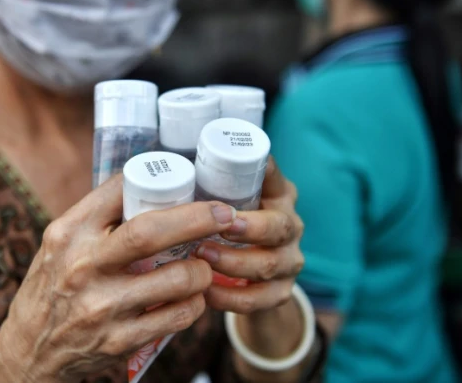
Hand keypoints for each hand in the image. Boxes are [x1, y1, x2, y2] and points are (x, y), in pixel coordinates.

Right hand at [0, 175, 238, 382]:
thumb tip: (150, 183)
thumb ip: (97, 218)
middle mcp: (82, 266)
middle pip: (150, 232)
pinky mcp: (119, 340)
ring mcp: (102, 307)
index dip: (161, 179)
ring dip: (202, 269)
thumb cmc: (54, 284)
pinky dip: (194, 304)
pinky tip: (191, 298)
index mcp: (69, 233)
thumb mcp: (61, 243)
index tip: (191, 180)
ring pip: (177, 279)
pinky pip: (177, 316)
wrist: (30, 349)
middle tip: (225, 214)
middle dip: (198, 218)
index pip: (118, 190)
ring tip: (203, 265)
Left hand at [195, 156, 304, 313]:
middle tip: (216, 228)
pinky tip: (206, 292)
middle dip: (248, 229)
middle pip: (279, 227)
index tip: (232, 183)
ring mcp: (289, 261)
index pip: (274, 179)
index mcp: (278, 196)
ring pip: (269, 264)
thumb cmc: (229, 225)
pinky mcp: (281, 292)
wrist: (253, 276)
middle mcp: (290, 226)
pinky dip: (230, 297)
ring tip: (201, 257)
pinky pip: (258, 299)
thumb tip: (171, 163)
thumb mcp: (229, 200)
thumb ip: (213, 184)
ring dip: (233, 262)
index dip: (259, 179)